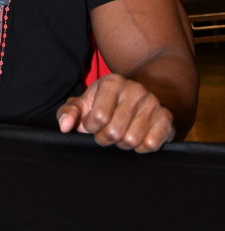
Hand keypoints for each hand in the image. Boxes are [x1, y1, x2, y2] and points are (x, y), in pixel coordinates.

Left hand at [56, 73, 175, 152]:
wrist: (140, 98)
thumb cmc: (106, 104)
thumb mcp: (84, 104)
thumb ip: (69, 112)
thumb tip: (65, 127)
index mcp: (112, 82)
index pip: (98, 116)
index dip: (91, 127)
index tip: (93, 124)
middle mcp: (134, 89)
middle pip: (114, 131)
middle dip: (106, 138)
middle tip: (107, 133)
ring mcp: (152, 103)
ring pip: (132, 140)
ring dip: (123, 144)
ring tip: (122, 134)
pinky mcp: (166, 117)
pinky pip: (151, 144)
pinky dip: (141, 147)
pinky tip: (138, 137)